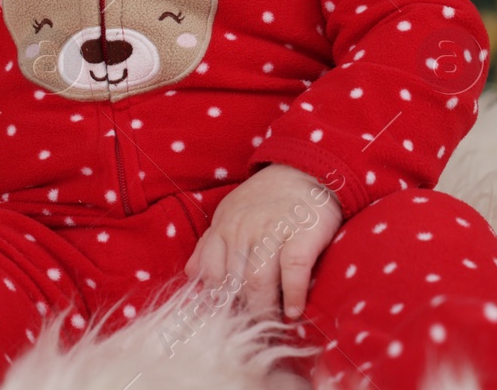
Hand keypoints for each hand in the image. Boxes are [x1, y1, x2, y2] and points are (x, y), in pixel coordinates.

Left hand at [183, 163, 343, 321]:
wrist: (305, 168)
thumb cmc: (267, 197)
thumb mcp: (230, 213)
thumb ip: (210, 244)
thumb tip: (190, 274)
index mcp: (224, 228)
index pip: (209, 274)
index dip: (216, 301)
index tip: (226, 318)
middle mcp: (244, 231)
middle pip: (234, 283)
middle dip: (241, 311)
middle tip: (252, 329)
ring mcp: (273, 232)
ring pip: (259, 282)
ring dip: (264, 309)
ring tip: (271, 324)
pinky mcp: (303, 234)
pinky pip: (294, 270)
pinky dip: (293, 295)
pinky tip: (293, 310)